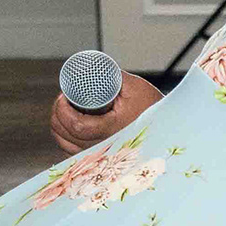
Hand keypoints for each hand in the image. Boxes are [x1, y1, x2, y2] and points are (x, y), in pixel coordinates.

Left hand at [51, 74, 166, 151]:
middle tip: (64, 99)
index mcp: (110, 130)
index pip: (74, 125)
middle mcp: (103, 146)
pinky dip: (65, 138)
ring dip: (59, 126)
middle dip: (58, 113)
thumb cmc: (153, 109)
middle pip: (64, 134)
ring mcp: (99, 154)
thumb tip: (91, 67)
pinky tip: (68, 127)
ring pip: (65, 143)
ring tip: (66, 110)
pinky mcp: (99, 158)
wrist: (168, 128)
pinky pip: (71, 152)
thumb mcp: (134, 87)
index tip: (64, 96)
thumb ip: (111, 75)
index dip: (62, 109)